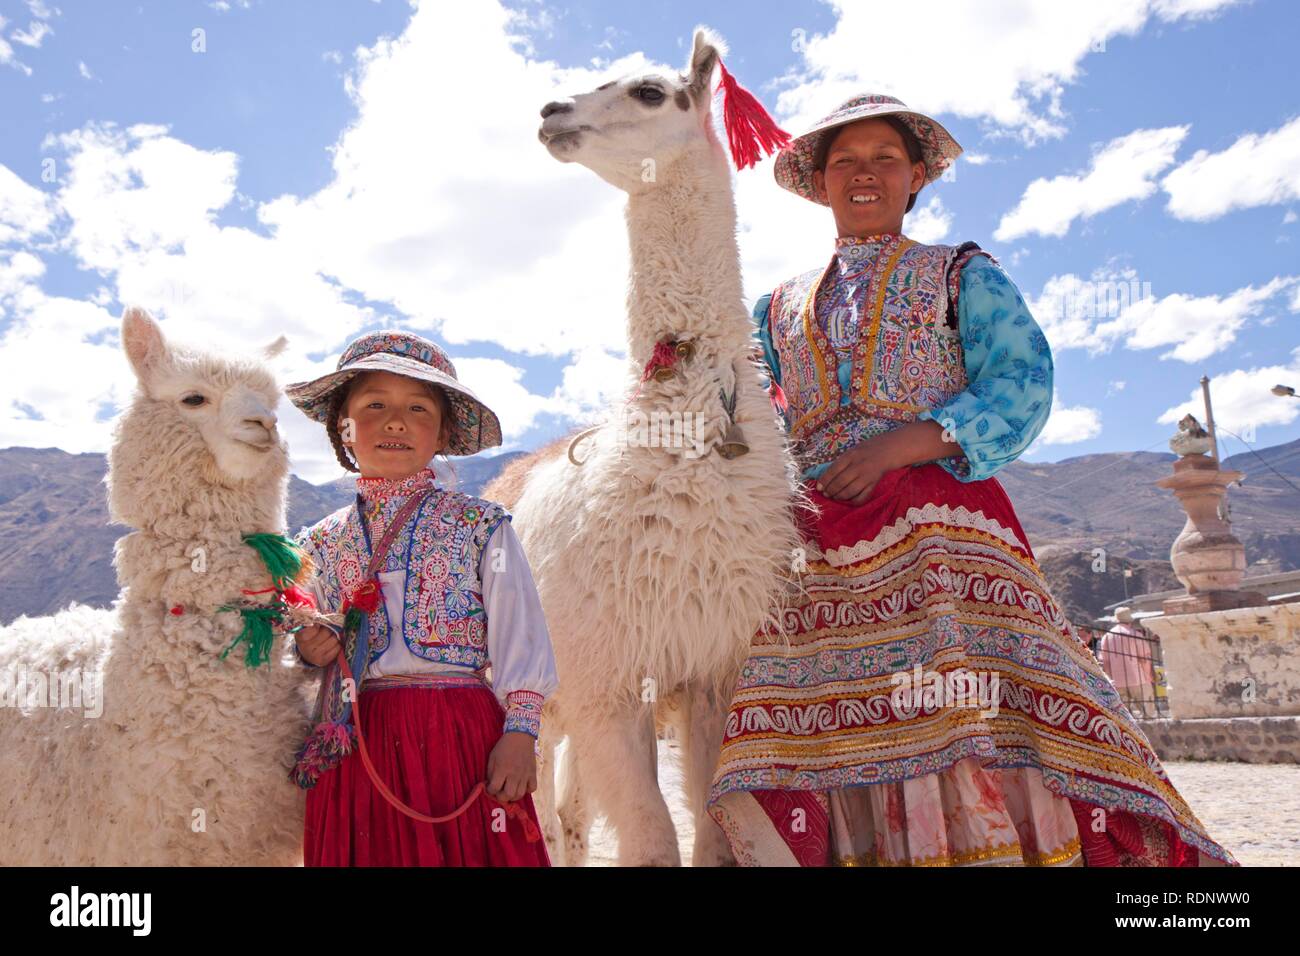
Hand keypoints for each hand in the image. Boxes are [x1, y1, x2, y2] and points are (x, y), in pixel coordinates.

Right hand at [294, 623, 341, 665]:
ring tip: (330, 638)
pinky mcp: (323, 661)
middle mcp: (306, 648)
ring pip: (334, 640)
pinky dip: (337, 645)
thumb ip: (315, 621)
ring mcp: (314, 656)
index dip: (318, 625)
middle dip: (329, 629)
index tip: (318, 625)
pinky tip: (332, 645)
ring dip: (334, 637)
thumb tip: (329, 618)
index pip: (313, 628)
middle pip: (327, 632)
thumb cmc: (311, 637)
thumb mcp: (308, 628)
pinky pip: (337, 648)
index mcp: (300, 637)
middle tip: (328, 630)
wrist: (308, 654)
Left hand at [485, 731, 536, 802]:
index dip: (490, 791)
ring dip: (513, 796)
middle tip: (499, 792)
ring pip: (520, 794)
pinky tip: (521, 786)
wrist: (520, 736)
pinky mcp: (533, 773)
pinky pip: (532, 788)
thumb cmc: (504, 746)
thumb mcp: (492, 757)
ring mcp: (525, 774)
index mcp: (502, 769)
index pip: (494, 788)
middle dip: (501, 797)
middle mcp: (514, 774)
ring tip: (509, 791)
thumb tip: (490, 785)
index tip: (490, 788)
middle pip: (508, 795)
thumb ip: (490, 772)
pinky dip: (527, 790)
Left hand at [815, 420, 958, 505]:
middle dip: (830, 490)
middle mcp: (858, 466)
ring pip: (849, 491)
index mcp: (851, 456)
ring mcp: (867, 476)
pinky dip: (853, 501)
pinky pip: (862, 497)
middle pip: (840, 482)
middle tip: (826, 494)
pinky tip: (849, 500)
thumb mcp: (853, 450)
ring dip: (839, 496)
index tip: (819, 487)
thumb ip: (842, 462)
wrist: (890, 449)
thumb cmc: (869, 449)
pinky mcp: (874, 484)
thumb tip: (827, 476)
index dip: (824, 480)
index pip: (833, 470)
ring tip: (835, 496)